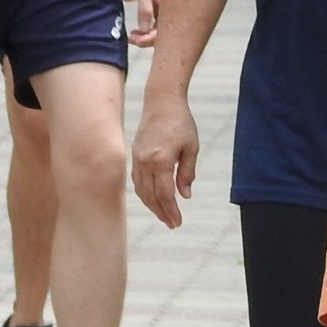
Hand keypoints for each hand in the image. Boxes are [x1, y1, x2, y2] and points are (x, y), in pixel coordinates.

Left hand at [125, 0, 165, 43]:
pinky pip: (152, 9)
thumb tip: (145, 32)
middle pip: (160, 29)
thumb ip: (146, 12)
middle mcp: (170, 6)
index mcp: (169, 7)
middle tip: (131, 36)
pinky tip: (131, 2)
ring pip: (156, 20)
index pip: (162, 33)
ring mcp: (165, 0)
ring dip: (143, 26)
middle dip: (146, 36)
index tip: (133, 39)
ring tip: (132, 30)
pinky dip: (142, 11)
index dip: (147, 40)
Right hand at [130, 92, 198, 227]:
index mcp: (161, 161)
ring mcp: (137, 158)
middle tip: (172, 224)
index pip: (165, 194)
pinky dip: (144, 193)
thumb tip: (185, 196)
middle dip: (161, 212)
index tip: (177, 222)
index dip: (171, 211)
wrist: (161, 101)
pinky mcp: (134, 155)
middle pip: (151, 196)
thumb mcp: (191, 148)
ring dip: (151, 205)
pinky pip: (136, 180)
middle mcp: (145, 162)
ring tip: (163, 215)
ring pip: (141, 190)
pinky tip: (152, 198)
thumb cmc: (181, 122)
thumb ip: (187, 173)